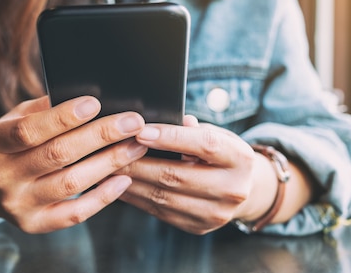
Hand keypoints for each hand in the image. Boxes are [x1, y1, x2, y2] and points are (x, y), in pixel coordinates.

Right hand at [0, 95, 148, 232]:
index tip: (95, 103)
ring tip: (136, 146)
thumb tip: (89, 96)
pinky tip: (124, 179)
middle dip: (100, 135)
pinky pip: (74, 213)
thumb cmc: (10, 142)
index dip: (63, 117)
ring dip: (109, 163)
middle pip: (57, 155)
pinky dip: (102, 197)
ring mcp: (18, 204)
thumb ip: (45, 108)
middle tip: (133, 122)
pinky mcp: (34, 224)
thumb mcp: (15, 118)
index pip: (30, 130)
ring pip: (71, 183)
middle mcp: (3, 176)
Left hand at [115, 116, 256, 234]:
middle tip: (112, 150)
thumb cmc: (220, 152)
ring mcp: (216, 214)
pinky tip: (118, 185)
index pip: (204, 145)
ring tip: (108, 167)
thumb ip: (190, 128)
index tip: (140, 131)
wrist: (242, 188)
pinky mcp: (198, 227)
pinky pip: (160, 211)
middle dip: (140, 162)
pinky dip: (136, 197)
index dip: (171, 137)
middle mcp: (233, 189)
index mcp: (240, 158)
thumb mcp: (215, 133)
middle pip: (178, 175)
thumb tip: (156, 123)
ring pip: (164, 197)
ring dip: (132, 181)